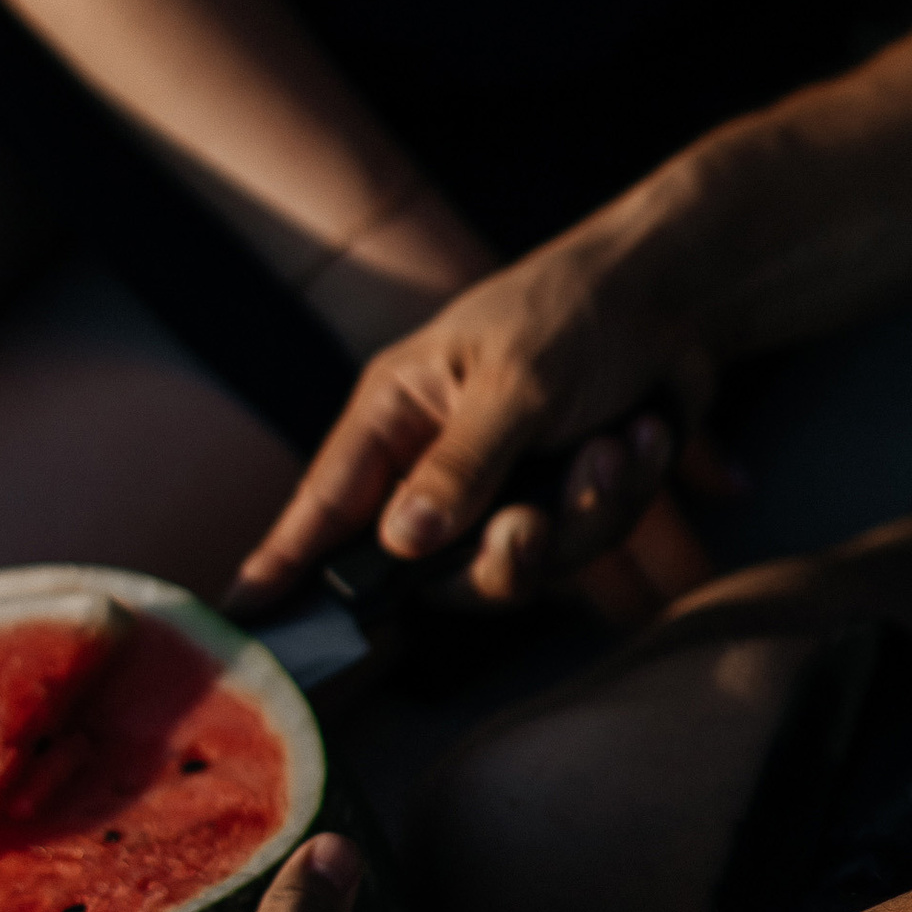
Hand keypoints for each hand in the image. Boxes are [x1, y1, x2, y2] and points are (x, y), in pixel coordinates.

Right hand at [234, 215, 723, 615]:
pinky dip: (626, 492)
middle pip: (440, 570)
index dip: (282, 563)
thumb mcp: (518, 379)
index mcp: (397, 415)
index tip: (238, 617)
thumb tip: (402, 542)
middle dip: (507, 552)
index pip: (325, 503)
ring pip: (524, 565)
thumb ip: (461, 464)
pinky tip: (645, 435)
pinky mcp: (561, 501)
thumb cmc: (574, 311)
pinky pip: (584, 543)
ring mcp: (500, 489)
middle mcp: (437, 463)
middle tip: (534, 521)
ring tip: (615, 443)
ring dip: (586, 509)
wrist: (674, 293)